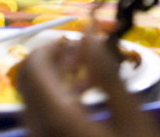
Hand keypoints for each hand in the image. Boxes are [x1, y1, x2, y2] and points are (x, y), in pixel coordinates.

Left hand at [18, 34, 159, 136]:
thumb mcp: (132, 116)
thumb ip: (106, 71)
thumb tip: (89, 33)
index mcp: (57, 117)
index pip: (34, 67)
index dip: (49, 47)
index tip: (72, 37)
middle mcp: (37, 130)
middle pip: (28, 82)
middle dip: (51, 62)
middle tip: (77, 51)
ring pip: (33, 102)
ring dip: (54, 82)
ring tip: (85, 73)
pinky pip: (40, 120)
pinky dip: (56, 103)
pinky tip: (83, 99)